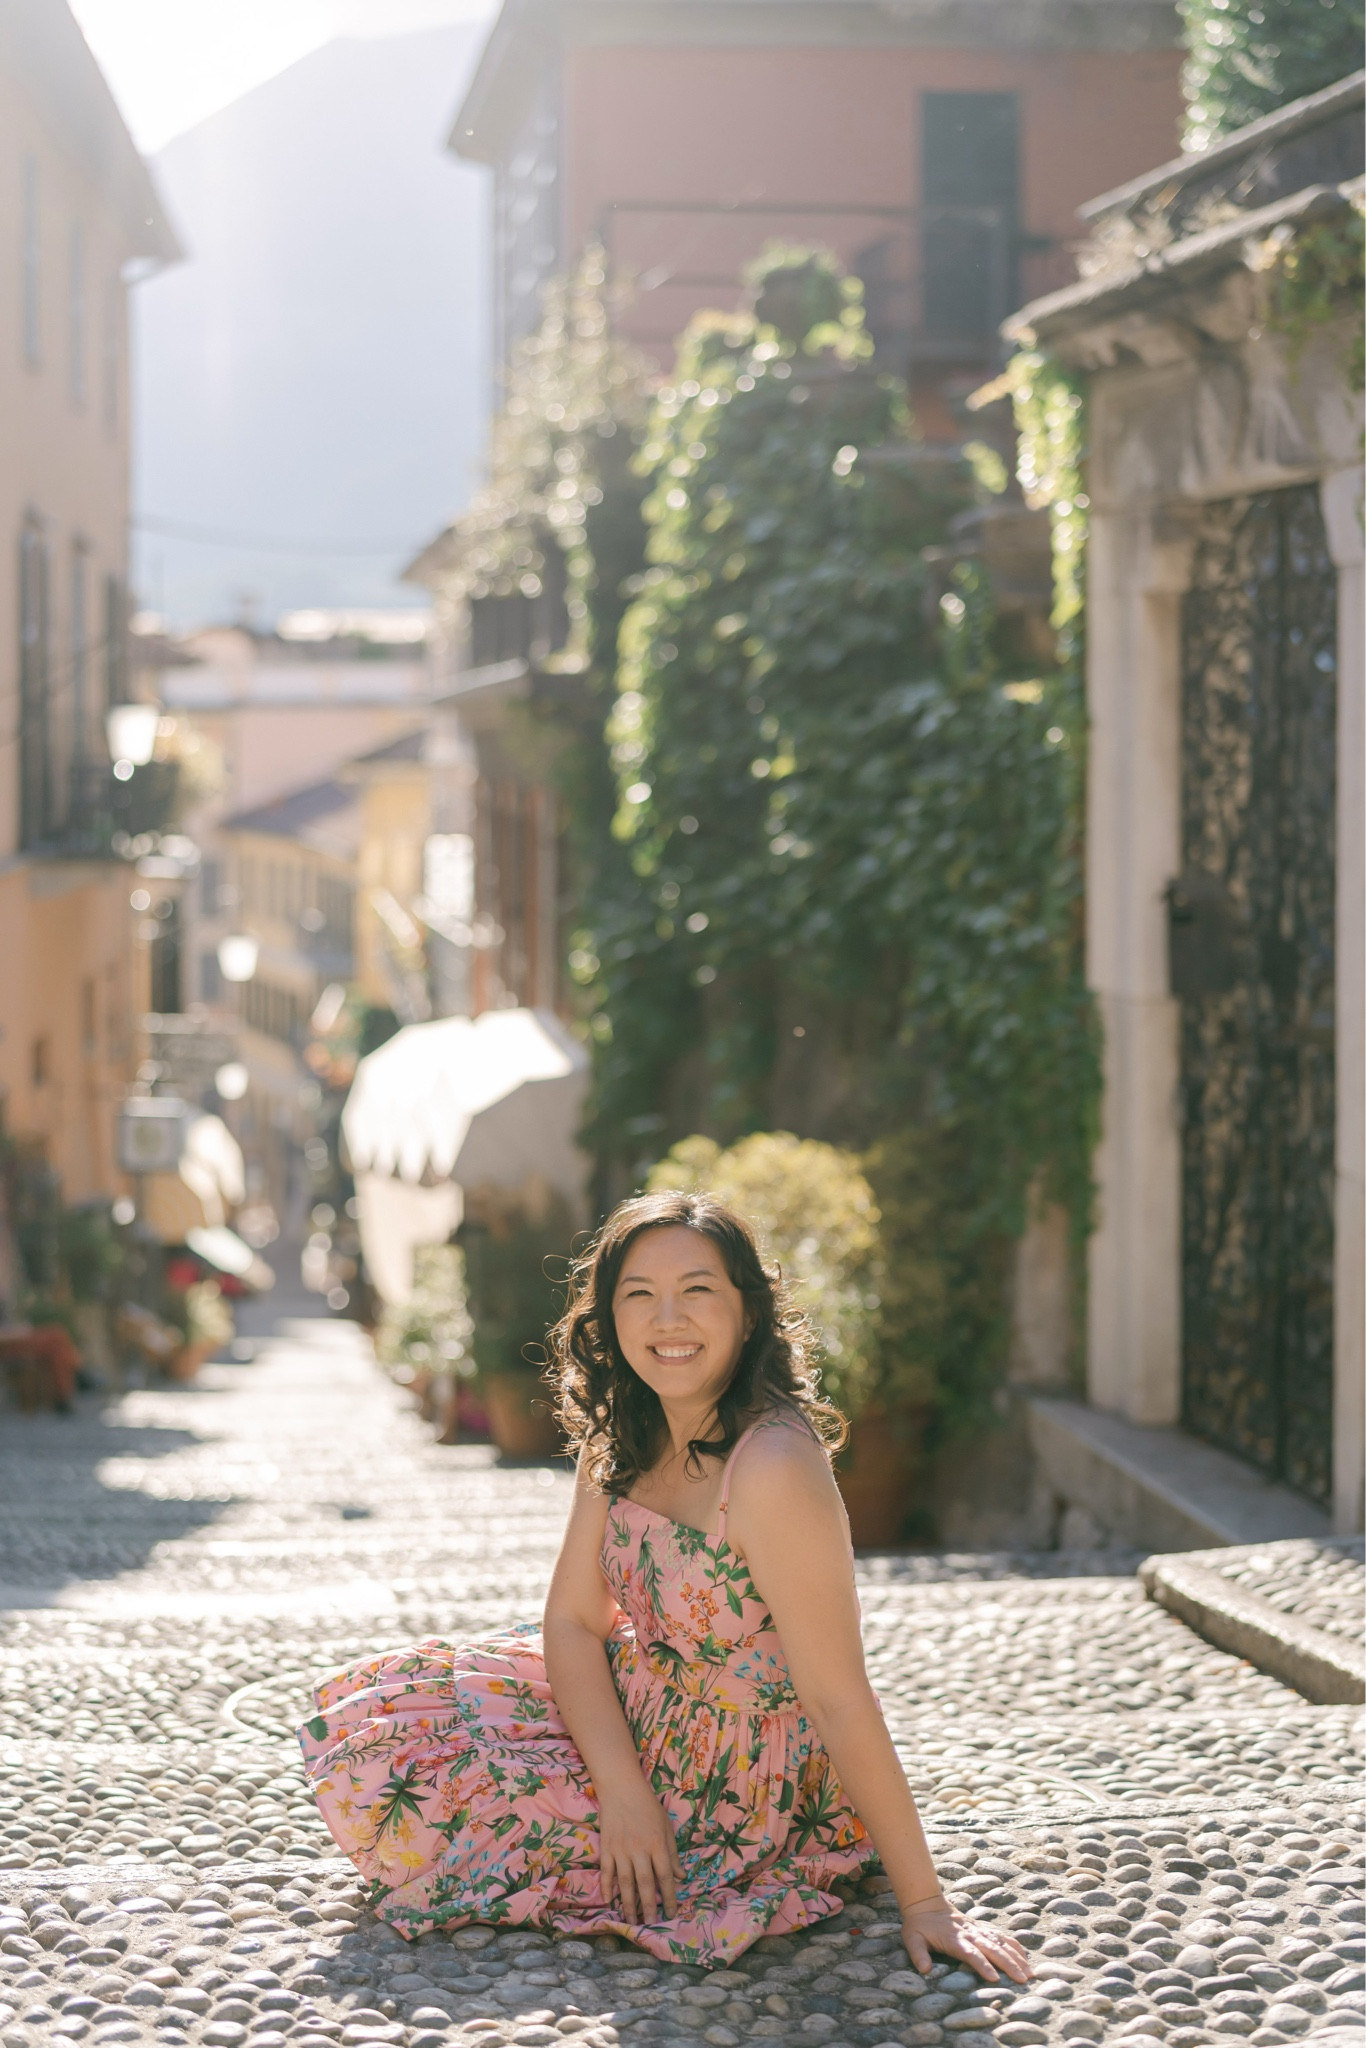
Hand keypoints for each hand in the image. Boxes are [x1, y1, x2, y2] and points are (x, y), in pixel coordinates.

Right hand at [597, 1775, 682, 1924]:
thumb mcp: (666, 1826)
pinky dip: (607, 1887)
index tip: (672, 1913)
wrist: (621, 1788)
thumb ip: (673, 1853)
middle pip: (645, 1883)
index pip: (665, 1876)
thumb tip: (681, 1877)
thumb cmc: (648, 1806)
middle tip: (650, 1924)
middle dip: (649, 1906)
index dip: (669, 1897)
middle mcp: (639, 1850)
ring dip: (629, 1903)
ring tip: (631, 1921)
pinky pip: (606, 1872)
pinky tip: (609, 1900)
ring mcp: (621, 1850)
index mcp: (657, 1844)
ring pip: (625, 1882)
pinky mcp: (606, 1848)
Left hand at [901, 1893, 1030, 1984]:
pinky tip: (1025, 1957)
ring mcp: (977, 1929)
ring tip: (1029, 1973)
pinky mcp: (982, 1928)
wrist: (926, 1903)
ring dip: (1016, 1957)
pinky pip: (1001, 1936)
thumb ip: (918, 1954)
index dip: (983, 1965)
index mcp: (954, 1939)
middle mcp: (969, 1933)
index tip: (995, 1978)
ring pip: (1001, 1942)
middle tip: (1023, 1980)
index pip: (971, 1953)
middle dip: (1009, 1964)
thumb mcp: (911, 1938)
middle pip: (992, 1949)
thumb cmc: (919, 1926)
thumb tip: (924, 1970)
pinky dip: (1014, 1946)